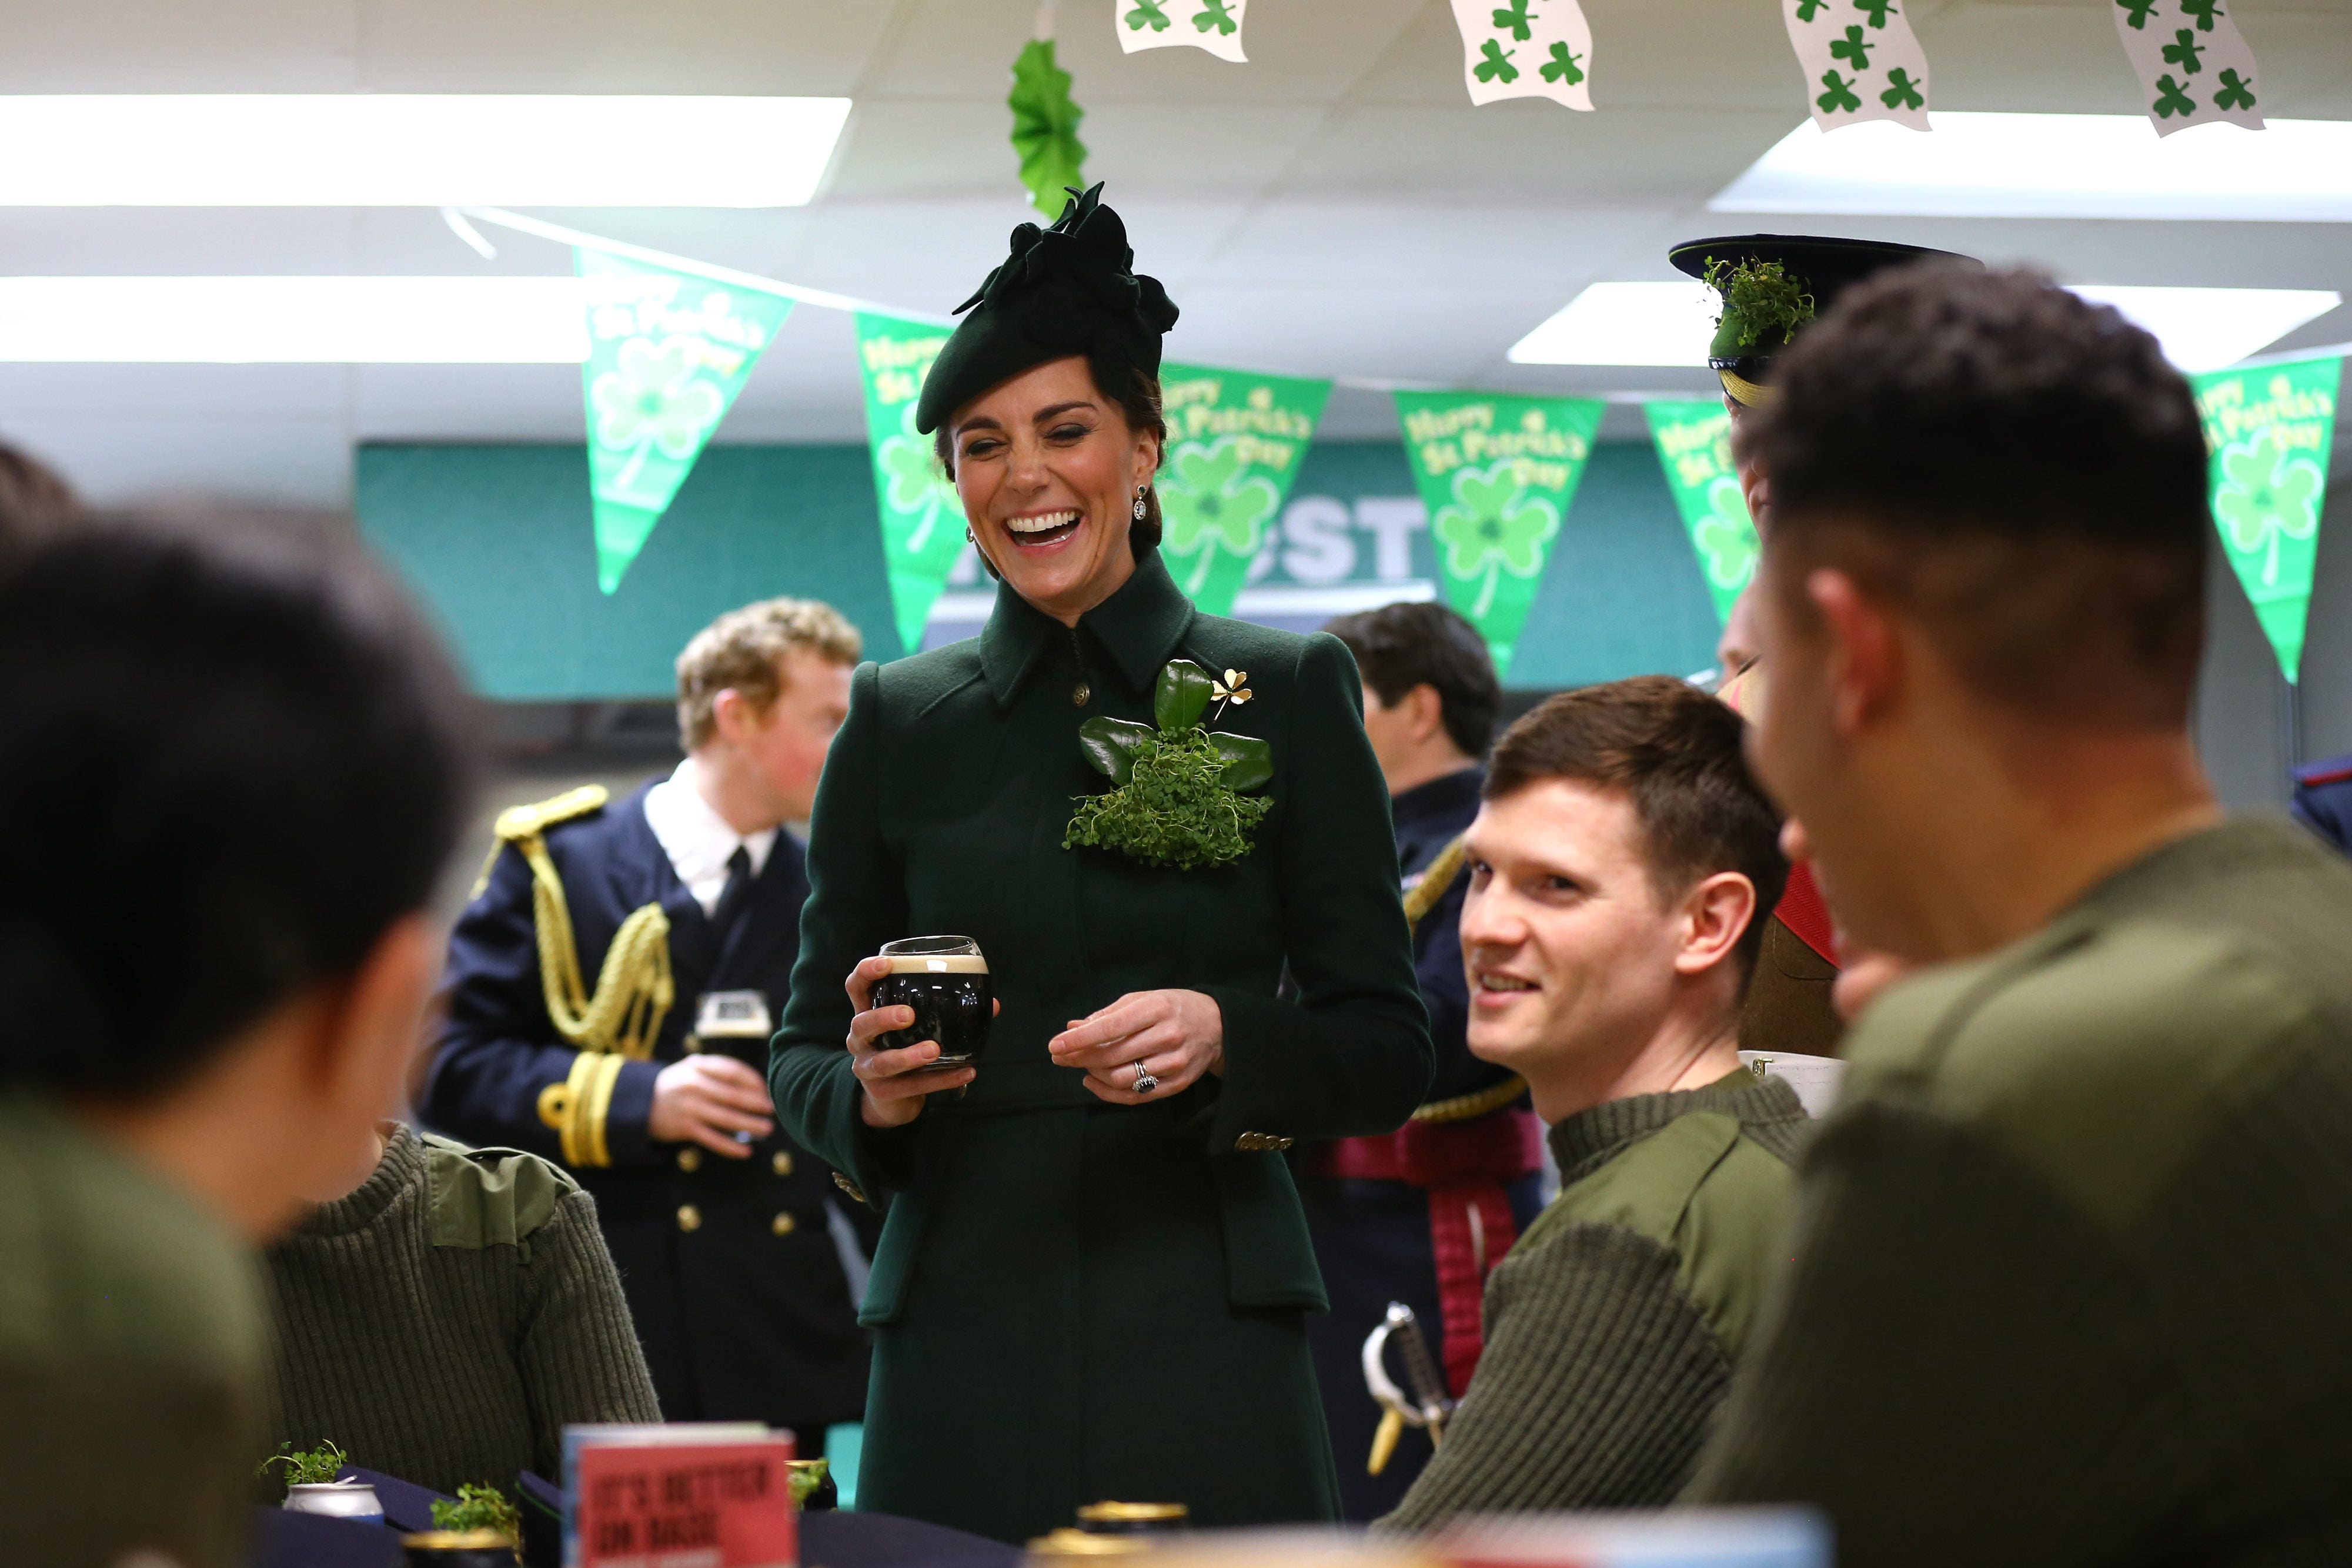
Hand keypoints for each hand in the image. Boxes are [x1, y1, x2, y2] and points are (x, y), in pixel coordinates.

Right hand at [650, 1054, 773, 1157]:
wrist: (640, 1103)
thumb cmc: (678, 1084)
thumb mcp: (693, 1068)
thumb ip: (719, 1069)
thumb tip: (757, 1084)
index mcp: (698, 1066)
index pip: (733, 1071)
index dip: (754, 1080)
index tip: (766, 1090)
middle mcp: (693, 1085)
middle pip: (733, 1095)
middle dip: (756, 1103)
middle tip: (773, 1109)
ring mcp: (689, 1108)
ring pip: (726, 1118)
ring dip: (750, 1125)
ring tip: (767, 1129)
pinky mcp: (685, 1128)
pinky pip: (713, 1139)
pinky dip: (731, 1146)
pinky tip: (746, 1151)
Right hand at [845, 954, 982, 1128]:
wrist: (890, 1098)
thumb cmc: (902, 1047)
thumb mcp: (915, 1026)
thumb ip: (947, 1010)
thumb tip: (993, 1004)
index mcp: (867, 1012)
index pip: (856, 987)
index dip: (867, 972)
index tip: (887, 964)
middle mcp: (860, 1039)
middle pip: (861, 1023)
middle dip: (883, 1017)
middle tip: (908, 1014)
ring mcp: (867, 1067)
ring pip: (882, 1061)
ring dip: (909, 1056)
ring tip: (934, 1050)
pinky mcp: (883, 1092)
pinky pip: (912, 1086)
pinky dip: (940, 1081)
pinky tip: (965, 1073)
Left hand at [1048, 989, 1224, 1105]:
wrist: (1217, 1025)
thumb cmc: (1172, 1008)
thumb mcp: (1142, 1000)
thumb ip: (1107, 1015)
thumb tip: (1072, 1028)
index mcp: (1157, 1009)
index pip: (1110, 1028)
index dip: (1079, 1039)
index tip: (1055, 1045)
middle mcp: (1167, 1036)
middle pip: (1112, 1056)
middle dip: (1079, 1058)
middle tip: (1060, 1057)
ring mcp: (1175, 1063)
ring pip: (1121, 1079)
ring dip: (1093, 1075)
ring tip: (1083, 1066)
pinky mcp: (1178, 1083)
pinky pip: (1136, 1096)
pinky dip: (1108, 1092)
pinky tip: (1095, 1081)